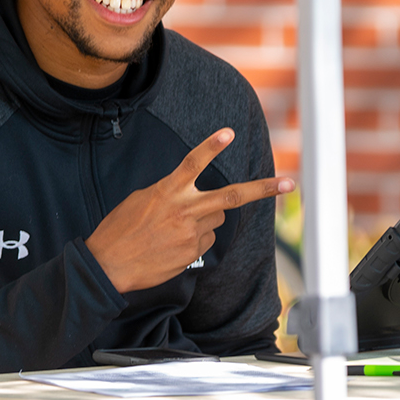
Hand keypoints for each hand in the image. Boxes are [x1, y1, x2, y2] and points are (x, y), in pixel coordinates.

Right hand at [86, 128, 294, 293]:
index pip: (193, 162)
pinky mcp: (193, 254)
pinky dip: (196, 240)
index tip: (229, 133)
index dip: (211, 146)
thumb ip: (170, 192)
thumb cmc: (120, 230)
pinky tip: (172, 245)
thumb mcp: (141, 200)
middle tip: (290, 184)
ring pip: (217, 220)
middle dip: (263, 190)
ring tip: (175, 228)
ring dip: (206, 219)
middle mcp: (184, 210)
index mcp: (167, 191)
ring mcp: (191, 234)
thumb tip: (191, 197)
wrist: (108, 266)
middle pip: (232, 196)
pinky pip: (206, 241)